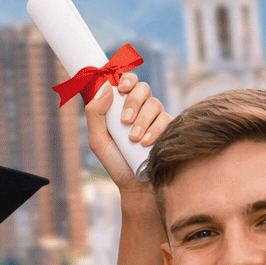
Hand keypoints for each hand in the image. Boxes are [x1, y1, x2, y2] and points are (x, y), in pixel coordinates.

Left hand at [84, 72, 168, 196]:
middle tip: (124, 121)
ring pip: (154, 103)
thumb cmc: (115, 161)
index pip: (127, 82)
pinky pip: (166, 119)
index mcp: (122, 106)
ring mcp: (156, 117)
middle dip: (133, 102)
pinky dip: (155, 130)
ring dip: (142, 120)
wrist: (136, 185)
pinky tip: (146, 144)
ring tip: (134, 139)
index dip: (126, 79)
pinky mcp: (170, 128)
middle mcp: (140, 108)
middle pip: (142, 89)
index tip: (122, 88)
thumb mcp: (98, 139)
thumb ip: (95, 114)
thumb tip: (106, 87)